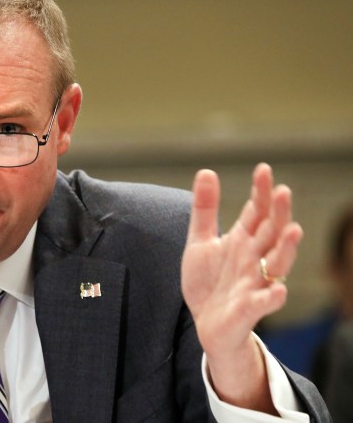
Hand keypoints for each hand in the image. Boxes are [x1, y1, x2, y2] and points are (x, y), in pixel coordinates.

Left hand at [181, 163, 302, 411]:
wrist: (207, 324)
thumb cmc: (210, 281)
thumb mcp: (201, 241)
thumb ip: (205, 210)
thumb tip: (206, 171)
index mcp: (243, 241)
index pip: (256, 212)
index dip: (261, 192)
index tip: (263, 169)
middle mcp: (254, 259)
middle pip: (271, 233)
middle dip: (278, 213)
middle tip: (283, 191)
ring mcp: (254, 283)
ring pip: (277, 265)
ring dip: (286, 248)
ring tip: (293, 230)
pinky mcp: (249, 309)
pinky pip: (264, 303)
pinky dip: (271, 297)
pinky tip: (277, 289)